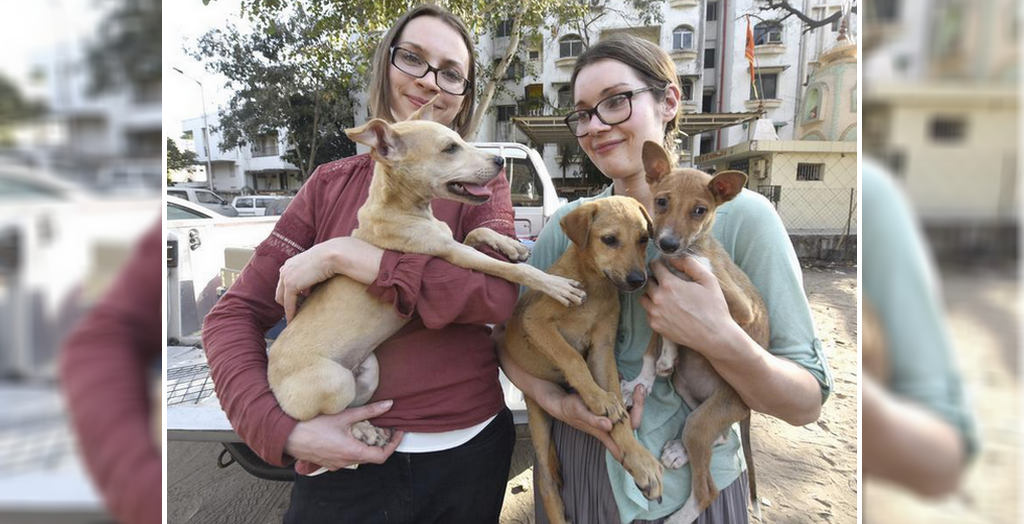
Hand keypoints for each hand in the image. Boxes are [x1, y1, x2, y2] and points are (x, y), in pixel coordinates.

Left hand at [275, 237, 383, 321]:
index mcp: (291, 263)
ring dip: (289, 309)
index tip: (300, 303)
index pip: (285, 282)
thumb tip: (316, 285)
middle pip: (280, 291)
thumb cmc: (333, 258)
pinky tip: (294, 320)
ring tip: (297, 318)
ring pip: (282, 299)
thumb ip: (313, 274)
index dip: (291, 294)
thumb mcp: (319, 265)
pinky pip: (288, 304)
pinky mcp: (291, 284)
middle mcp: (285, 268)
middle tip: (298, 312)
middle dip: (288, 302)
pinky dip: (291, 313)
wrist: (335, 254)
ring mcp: (286, 276)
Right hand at [283, 400, 404, 471]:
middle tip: (384, 428)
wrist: (287, 435)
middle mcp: (345, 462)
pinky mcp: (327, 461)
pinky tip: (349, 434)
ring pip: (358, 457)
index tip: (397, 433)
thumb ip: (368, 411)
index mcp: (352, 452)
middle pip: (371, 457)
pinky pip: (346, 457)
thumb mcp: (344, 415)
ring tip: (368, 429)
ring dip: (366, 445)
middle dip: (380, 443)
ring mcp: (335, 464)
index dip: (393, 445)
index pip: (381, 456)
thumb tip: (388, 405)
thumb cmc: (312, 426)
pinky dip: (353, 447)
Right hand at [548, 385, 646, 461]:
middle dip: (638, 407)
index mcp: (604, 431)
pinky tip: (627, 383)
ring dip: (635, 401)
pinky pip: (622, 404)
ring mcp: (609, 417)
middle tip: (639, 388)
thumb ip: (593, 420)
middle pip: (631, 423)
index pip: (623, 445)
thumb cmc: (567, 408)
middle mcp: (609, 426)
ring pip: (628, 413)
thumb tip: (609, 426)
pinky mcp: (607, 408)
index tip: (645, 452)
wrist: (558, 401)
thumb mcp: (578, 411)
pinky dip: (628, 396)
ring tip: (638, 387)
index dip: (634, 450)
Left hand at [640, 258, 735, 354]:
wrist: (714, 336)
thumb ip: (690, 264)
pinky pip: (648, 312)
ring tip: (666, 296)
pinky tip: (667, 310)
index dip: (660, 263)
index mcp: (669, 284)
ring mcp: (654, 313)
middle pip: (648, 281)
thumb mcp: (708, 280)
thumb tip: (674, 259)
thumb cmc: (714, 307)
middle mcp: (657, 298)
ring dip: (652, 293)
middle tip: (667, 281)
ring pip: (644, 297)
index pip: (654, 266)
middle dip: (656, 278)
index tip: (664, 265)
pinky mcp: (655, 326)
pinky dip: (654, 309)